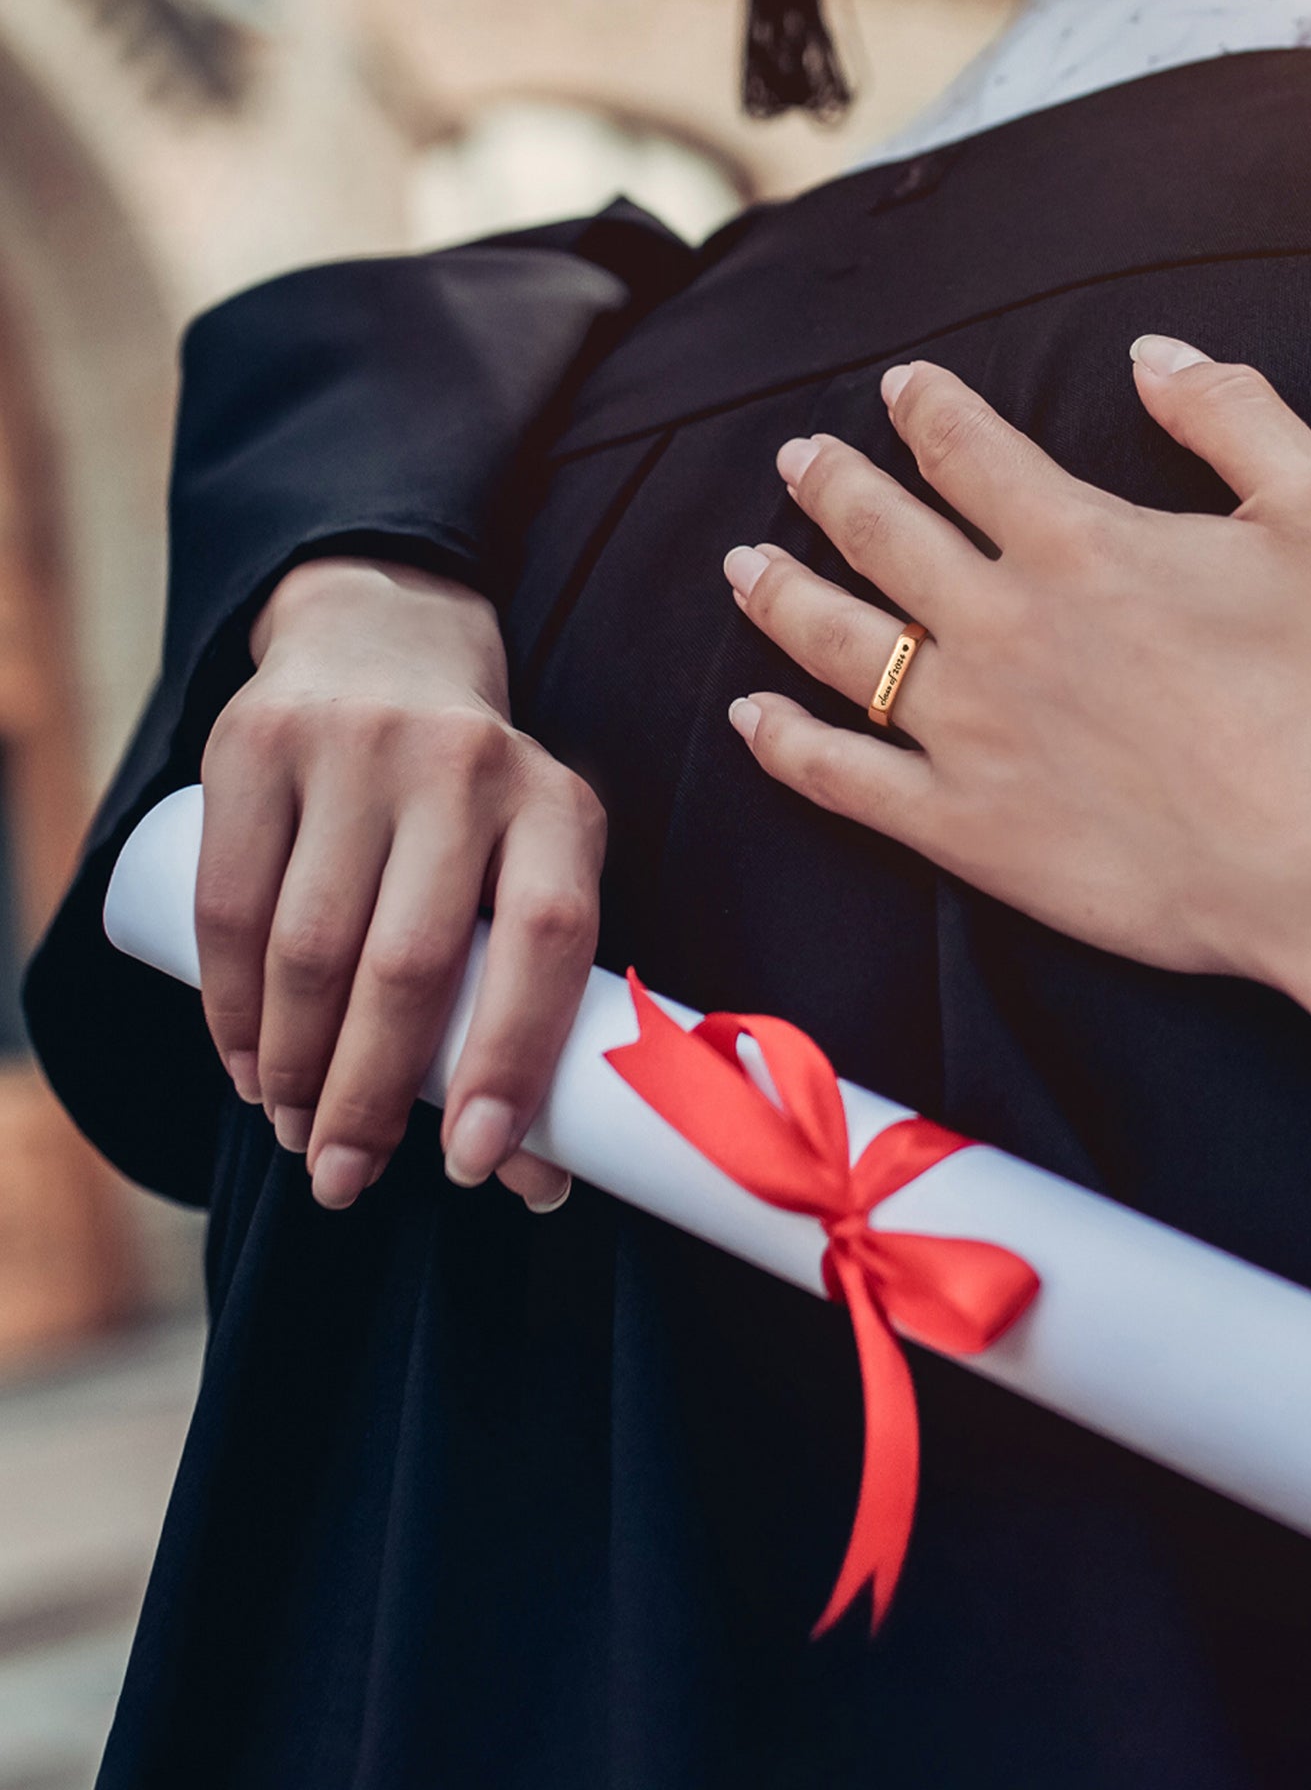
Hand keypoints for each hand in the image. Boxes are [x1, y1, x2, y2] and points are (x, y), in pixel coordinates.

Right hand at [197, 557, 603, 1210]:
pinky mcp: (257, 745)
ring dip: (294, 1066)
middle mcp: (467, 767)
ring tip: (297, 1132)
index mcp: (560, 807)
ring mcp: (358, 748)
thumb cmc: (471, 816)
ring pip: (310, 947)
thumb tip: (535, 1180)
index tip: (475, 1165)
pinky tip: (244, 1067)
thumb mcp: (528, 872)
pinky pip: (229, 907)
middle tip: (347, 1178)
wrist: (382, 650)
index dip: (512, 1056)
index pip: (549, 939)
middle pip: (410, 962)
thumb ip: (531, 1007)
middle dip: (371, 1095)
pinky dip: (229, 1010)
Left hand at [723, 343, 1310, 1228]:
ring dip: (783, 594)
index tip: (901, 388)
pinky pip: (845, 778)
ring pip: (840, 643)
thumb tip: (1154, 355)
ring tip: (746, 565)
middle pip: (881, 534)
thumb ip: (1232, 416)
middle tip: (798, 460)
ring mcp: (972, 730)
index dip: (926, 409)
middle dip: (832, 484)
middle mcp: (1002, 624)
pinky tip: (754, 717)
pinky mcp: (968, 829)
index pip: (969, 450)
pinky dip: (786, 744)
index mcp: (1079, 541)